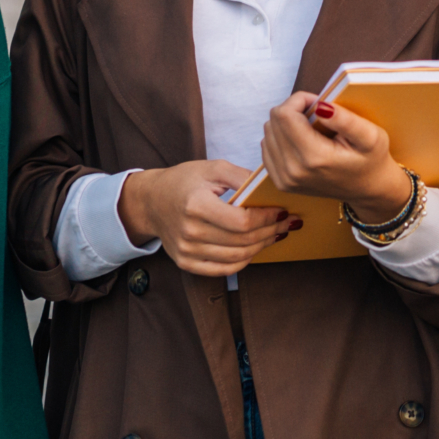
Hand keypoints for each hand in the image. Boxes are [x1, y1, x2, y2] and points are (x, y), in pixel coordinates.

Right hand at [119, 159, 295, 275]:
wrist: (152, 201)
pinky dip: (243, 261)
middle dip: (270, 232)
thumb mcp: (212, 168)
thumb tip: (271, 189)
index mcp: (196, 205)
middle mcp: (190, 231)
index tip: (282, 211)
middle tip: (286, 223)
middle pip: (243, 241)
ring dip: (262, 247)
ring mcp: (186, 250)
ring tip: (275, 234)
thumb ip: (242, 177)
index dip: (268, 218)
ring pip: (237, 257)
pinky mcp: (185, 262)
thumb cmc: (184, 181)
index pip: (243, 221)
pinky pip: (223, 270)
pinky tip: (255, 249)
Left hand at [260, 95, 408, 222]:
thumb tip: (320, 106)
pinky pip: (267, 147)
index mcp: (314, 157)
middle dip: (293, 109)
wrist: (368, 190)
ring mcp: (284, 179)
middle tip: (316, 115)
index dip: (299, 100)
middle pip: (273, 122)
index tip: (318, 104)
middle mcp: (293, 171)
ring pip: (267, 133)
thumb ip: (346, 119)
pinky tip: (300, 140)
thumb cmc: (371, 160)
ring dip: (285, 123)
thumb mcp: (371, 136)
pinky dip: (280, 138)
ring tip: (310, 129)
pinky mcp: (281, 182)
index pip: (284, 114)